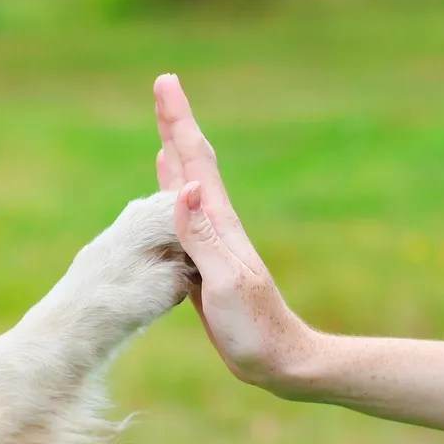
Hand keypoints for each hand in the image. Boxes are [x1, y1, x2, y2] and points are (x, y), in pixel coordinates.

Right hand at [152, 74, 317, 392]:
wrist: (279, 360)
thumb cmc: (255, 327)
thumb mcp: (225, 282)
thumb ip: (203, 237)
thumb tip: (184, 187)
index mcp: (220, 224)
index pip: (195, 162)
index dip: (179, 122)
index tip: (166, 83)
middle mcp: (217, 225)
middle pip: (192, 163)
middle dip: (177, 124)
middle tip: (164, 87)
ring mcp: (212, 243)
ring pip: (187, 186)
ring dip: (175, 154)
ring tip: (166, 130)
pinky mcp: (205, 262)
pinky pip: (183, 218)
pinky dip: (173, 194)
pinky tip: (170, 190)